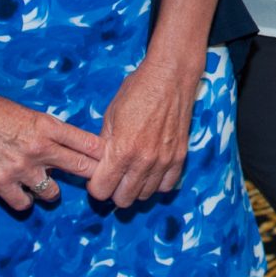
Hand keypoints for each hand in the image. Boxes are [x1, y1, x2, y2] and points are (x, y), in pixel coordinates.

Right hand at [0, 83, 104, 212]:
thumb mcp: (27, 113)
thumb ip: (48, 130)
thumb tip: (67, 144)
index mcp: (49, 126)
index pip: (90, 144)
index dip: (104, 156)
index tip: (110, 162)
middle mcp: (40, 148)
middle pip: (82, 169)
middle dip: (91, 177)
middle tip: (95, 184)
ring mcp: (21, 167)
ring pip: (53, 194)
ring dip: (50, 192)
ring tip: (43, 185)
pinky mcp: (0, 182)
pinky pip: (24, 204)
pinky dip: (23, 201)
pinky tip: (19, 193)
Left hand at [93, 47, 202, 207]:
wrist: (170, 77)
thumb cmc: (137, 91)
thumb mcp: (110, 116)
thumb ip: (104, 146)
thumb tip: (98, 165)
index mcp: (121, 151)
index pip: (101, 191)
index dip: (96, 185)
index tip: (97, 177)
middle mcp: (143, 161)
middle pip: (124, 199)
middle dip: (114, 191)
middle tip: (114, 177)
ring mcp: (164, 161)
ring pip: (145, 195)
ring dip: (135, 188)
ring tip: (132, 173)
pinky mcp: (180, 157)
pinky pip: (166, 186)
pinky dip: (156, 184)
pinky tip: (150, 172)